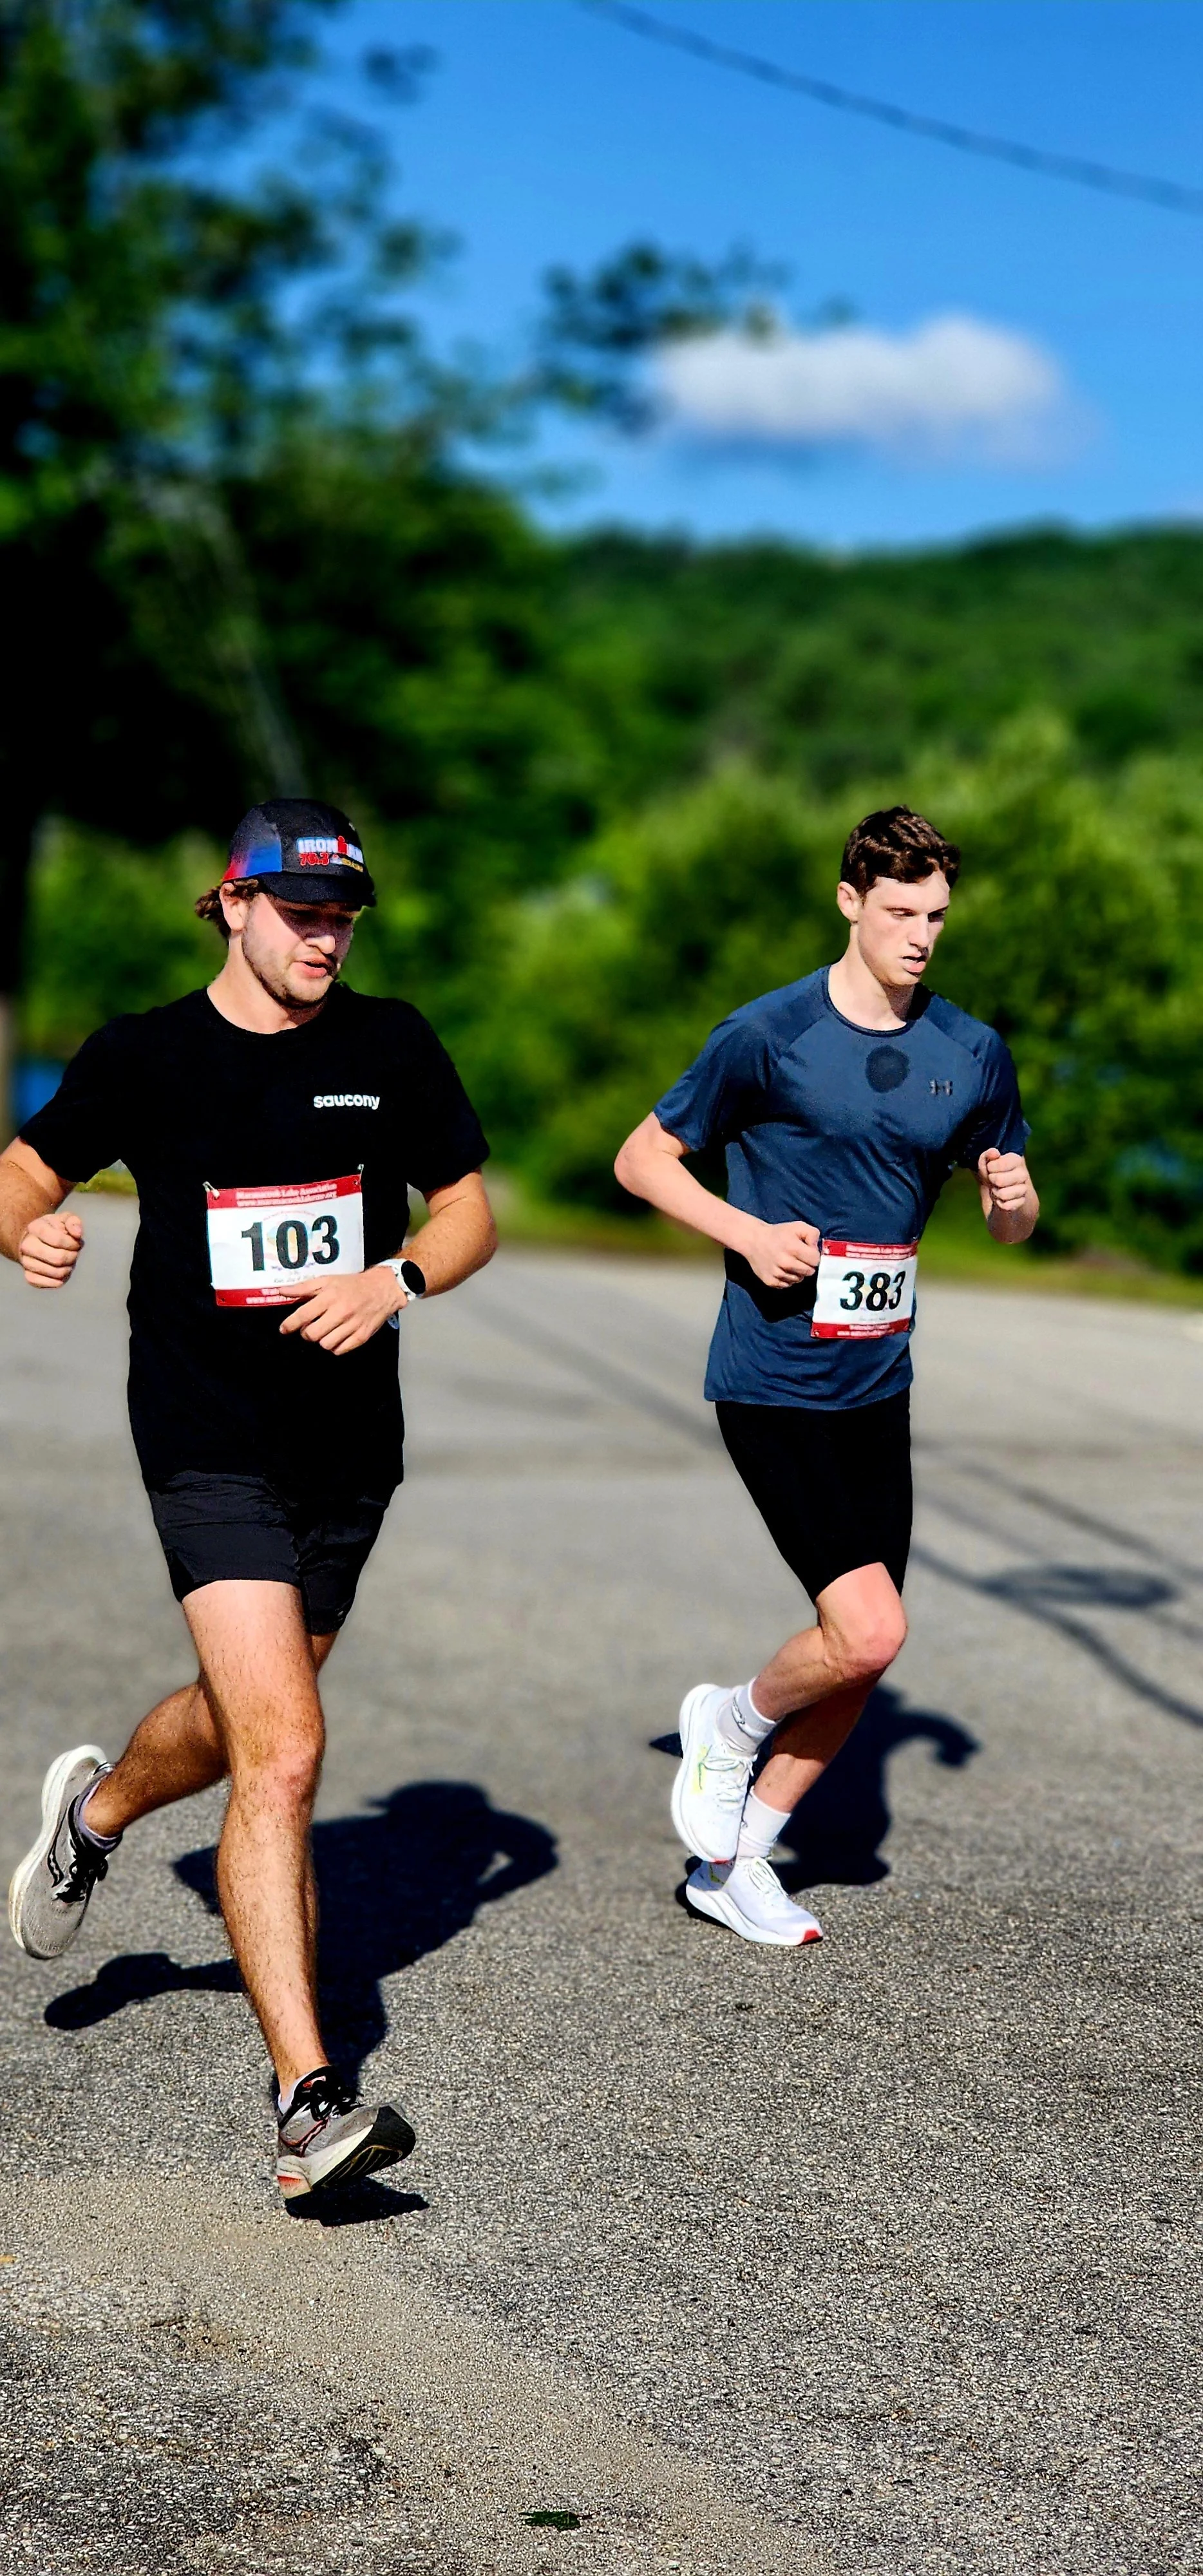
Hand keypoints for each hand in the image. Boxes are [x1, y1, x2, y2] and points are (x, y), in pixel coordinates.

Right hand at [19, 1210, 83, 1288]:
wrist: (38, 1240)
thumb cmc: (55, 1229)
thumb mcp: (64, 1219)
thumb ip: (73, 1222)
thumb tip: (77, 1233)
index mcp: (35, 1228)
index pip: (57, 1240)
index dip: (72, 1244)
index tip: (77, 1243)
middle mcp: (27, 1245)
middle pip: (57, 1258)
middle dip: (72, 1257)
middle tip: (75, 1254)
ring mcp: (26, 1262)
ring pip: (55, 1272)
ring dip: (68, 1269)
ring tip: (68, 1261)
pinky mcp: (29, 1276)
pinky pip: (48, 1283)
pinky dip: (60, 1280)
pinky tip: (62, 1272)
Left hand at [278, 1264, 402, 1353]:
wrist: (383, 1289)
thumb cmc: (352, 1285)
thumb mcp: (327, 1280)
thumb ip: (303, 1287)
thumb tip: (282, 1291)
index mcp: (330, 1296)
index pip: (303, 1315)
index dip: (290, 1324)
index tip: (284, 1329)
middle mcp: (341, 1312)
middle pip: (312, 1334)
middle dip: (306, 1333)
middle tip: (309, 1327)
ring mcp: (352, 1325)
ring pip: (325, 1344)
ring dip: (321, 1340)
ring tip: (325, 1331)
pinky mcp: (362, 1336)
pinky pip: (340, 1350)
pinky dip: (335, 1346)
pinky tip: (336, 1336)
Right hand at [744, 1217, 820, 1288]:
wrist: (753, 1240)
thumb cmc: (778, 1234)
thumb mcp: (797, 1226)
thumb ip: (812, 1234)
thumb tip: (816, 1249)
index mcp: (793, 1248)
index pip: (815, 1261)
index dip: (813, 1255)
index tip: (807, 1251)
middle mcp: (785, 1262)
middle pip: (809, 1272)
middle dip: (807, 1265)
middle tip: (798, 1257)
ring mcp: (777, 1273)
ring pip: (799, 1279)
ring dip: (797, 1272)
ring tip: (789, 1262)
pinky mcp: (770, 1281)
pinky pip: (788, 1285)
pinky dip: (788, 1278)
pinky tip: (782, 1268)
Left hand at [978, 1148, 1030, 1214]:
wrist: (1000, 1193)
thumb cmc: (992, 1175)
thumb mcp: (986, 1164)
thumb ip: (987, 1156)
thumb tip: (994, 1152)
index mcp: (1016, 1160)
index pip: (1002, 1163)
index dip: (991, 1167)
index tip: (990, 1168)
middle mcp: (1022, 1174)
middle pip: (1000, 1180)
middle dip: (992, 1181)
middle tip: (993, 1180)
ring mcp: (1023, 1189)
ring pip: (1003, 1194)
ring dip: (996, 1193)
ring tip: (997, 1190)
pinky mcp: (1021, 1202)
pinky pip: (1007, 1206)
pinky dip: (1000, 1204)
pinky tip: (1001, 1200)